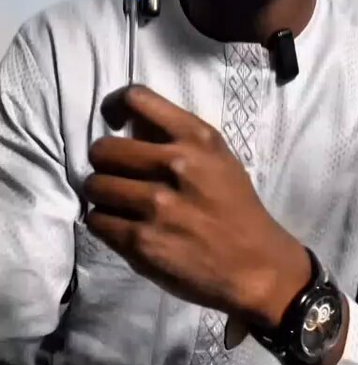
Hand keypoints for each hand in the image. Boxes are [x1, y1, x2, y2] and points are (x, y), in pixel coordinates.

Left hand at [84, 85, 310, 324]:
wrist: (255, 265)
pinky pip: (97, 220)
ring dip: (102, 195)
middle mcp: (176, 165)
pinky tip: (121, 226)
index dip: (115, 106)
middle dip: (104, 162)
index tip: (114, 122)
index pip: (136, 99)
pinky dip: (103, 223)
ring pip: (96, 186)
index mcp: (197, 138)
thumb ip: (179, 139)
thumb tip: (131, 125)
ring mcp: (157, 204)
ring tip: (118, 203)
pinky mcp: (142, 241)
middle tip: (115, 174)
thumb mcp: (219, 159)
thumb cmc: (236, 208)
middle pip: (104, 149)